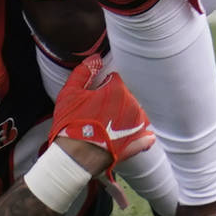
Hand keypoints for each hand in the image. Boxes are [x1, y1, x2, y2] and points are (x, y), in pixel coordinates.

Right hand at [48, 56, 153, 171]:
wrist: (74, 157)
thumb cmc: (70, 123)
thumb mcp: (70, 92)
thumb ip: (84, 72)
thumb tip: (95, 58)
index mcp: (118, 90)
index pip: (117, 79)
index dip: (106, 84)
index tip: (97, 91)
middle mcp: (131, 106)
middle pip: (127, 96)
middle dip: (115, 100)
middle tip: (99, 109)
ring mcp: (135, 127)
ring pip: (136, 114)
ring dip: (127, 116)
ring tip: (110, 123)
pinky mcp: (135, 144)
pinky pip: (144, 137)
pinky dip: (142, 136)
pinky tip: (135, 136)